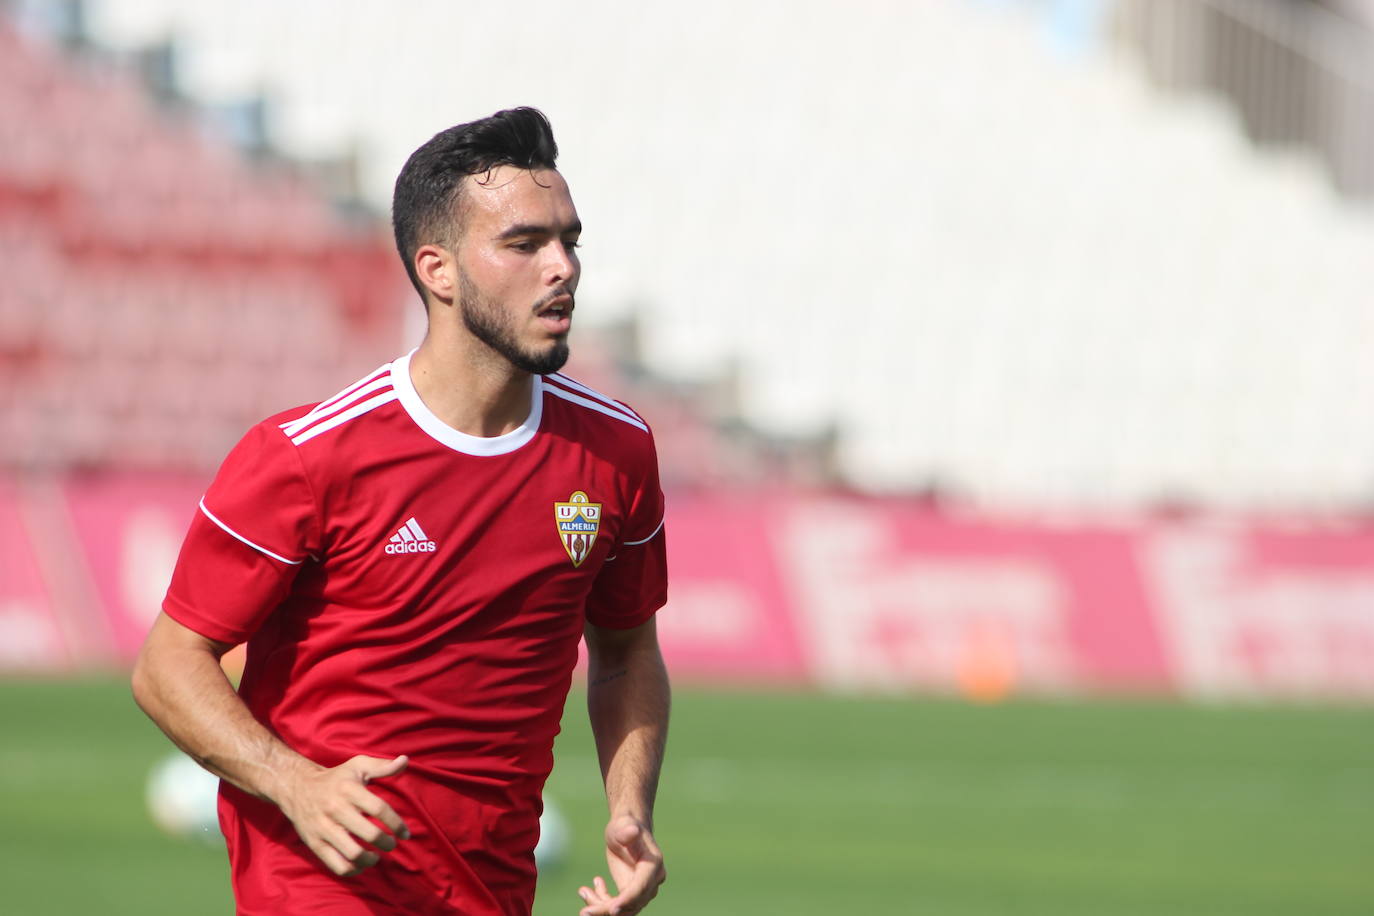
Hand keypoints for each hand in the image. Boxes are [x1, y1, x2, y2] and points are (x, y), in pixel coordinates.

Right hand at [274, 754, 410, 876]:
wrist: (297, 787)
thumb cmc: (336, 778)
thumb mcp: (358, 765)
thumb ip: (382, 766)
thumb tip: (405, 760)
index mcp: (349, 789)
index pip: (379, 809)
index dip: (396, 824)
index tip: (405, 833)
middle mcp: (336, 809)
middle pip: (369, 834)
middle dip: (386, 843)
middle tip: (391, 844)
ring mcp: (324, 828)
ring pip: (353, 853)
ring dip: (371, 859)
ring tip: (376, 856)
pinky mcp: (314, 843)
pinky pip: (336, 864)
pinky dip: (352, 870)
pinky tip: (360, 865)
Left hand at [577, 814, 665, 915]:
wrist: (628, 830)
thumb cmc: (625, 825)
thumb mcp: (623, 825)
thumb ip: (627, 830)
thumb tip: (633, 830)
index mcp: (653, 866)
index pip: (641, 888)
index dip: (627, 900)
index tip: (612, 909)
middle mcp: (652, 882)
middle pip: (632, 904)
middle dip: (607, 910)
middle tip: (584, 911)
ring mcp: (642, 890)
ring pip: (623, 910)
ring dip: (601, 907)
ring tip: (583, 892)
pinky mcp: (631, 893)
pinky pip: (616, 906)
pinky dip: (601, 902)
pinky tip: (589, 888)